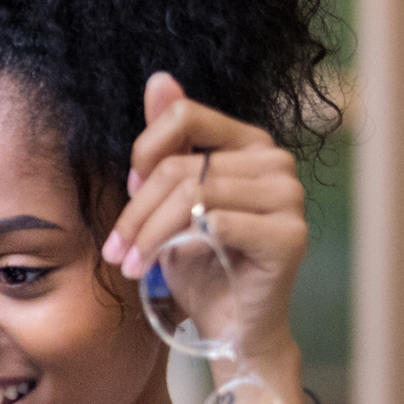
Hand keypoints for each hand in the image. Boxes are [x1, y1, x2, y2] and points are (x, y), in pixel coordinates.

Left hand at [102, 72, 308, 360]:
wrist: (232, 325)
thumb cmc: (201, 262)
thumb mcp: (173, 198)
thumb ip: (168, 144)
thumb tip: (159, 78)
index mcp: (250, 144)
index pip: (184, 115)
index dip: (144, 151)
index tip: (128, 188)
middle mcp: (277, 163)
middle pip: (180, 166)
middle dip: (135, 210)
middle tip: (114, 248)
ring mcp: (289, 198)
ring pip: (191, 195)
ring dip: (147, 233)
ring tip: (128, 263)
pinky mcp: (290, 236)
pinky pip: (214, 224)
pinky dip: (175, 246)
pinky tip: (159, 268)